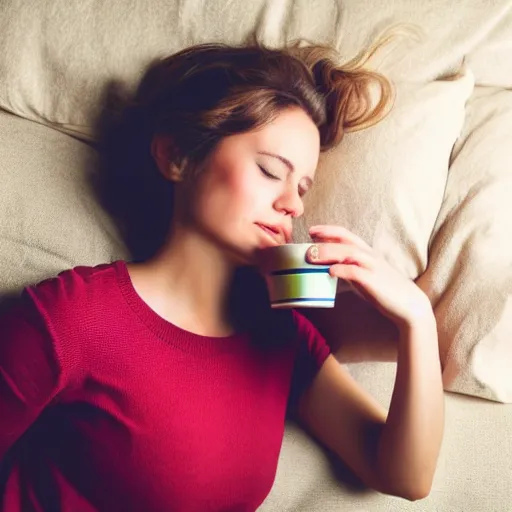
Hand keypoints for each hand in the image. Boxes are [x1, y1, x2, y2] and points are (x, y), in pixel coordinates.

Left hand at [306, 225, 433, 328]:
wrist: (409, 305)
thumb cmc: (384, 290)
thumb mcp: (363, 276)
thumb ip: (349, 269)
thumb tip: (329, 268)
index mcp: (367, 253)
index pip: (346, 235)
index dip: (329, 230)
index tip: (312, 230)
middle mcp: (369, 256)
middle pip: (345, 239)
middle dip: (326, 236)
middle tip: (307, 238)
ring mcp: (372, 267)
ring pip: (349, 253)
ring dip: (328, 252)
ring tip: (312, 256)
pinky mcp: (373, 281)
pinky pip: (355, 272)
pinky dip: (341, 270)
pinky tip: (329, 272)